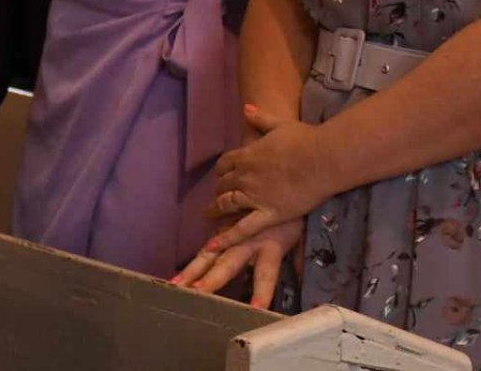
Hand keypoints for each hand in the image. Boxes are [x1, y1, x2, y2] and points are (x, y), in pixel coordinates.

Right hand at [171, 217, 302, 308]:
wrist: (287, 171)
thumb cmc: (293, 207)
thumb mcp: (300, 234)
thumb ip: (297, 258)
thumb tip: (302, 280)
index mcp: (270, 246)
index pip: (267, 274)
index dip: (262, 291)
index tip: (256, 308)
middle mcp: (249, 240)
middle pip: (228, 264)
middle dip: (212, 279)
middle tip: (196, 293)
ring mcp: (233, 228)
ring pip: (210, 252)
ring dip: (193, 270)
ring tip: (177, 285)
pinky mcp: (224, 218)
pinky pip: (207, 237)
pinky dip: (195, 256)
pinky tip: (178, 275)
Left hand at [205, 105, 333, 248]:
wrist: (322, 158)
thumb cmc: (305, 140)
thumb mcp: (280, 125)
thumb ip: (260, 119)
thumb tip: (245, 108)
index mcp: (247, 155)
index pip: (225, 163)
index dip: (222, 170)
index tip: (222, 175)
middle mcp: (246, 176)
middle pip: (223, 184)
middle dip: (219, 190)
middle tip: (217, 197)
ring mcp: (255, 196)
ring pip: (227, 204)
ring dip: (215, 210)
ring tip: (208, 215)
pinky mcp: (269, 214)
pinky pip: (243, 228)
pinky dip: (226, 237)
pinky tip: (213, 245)